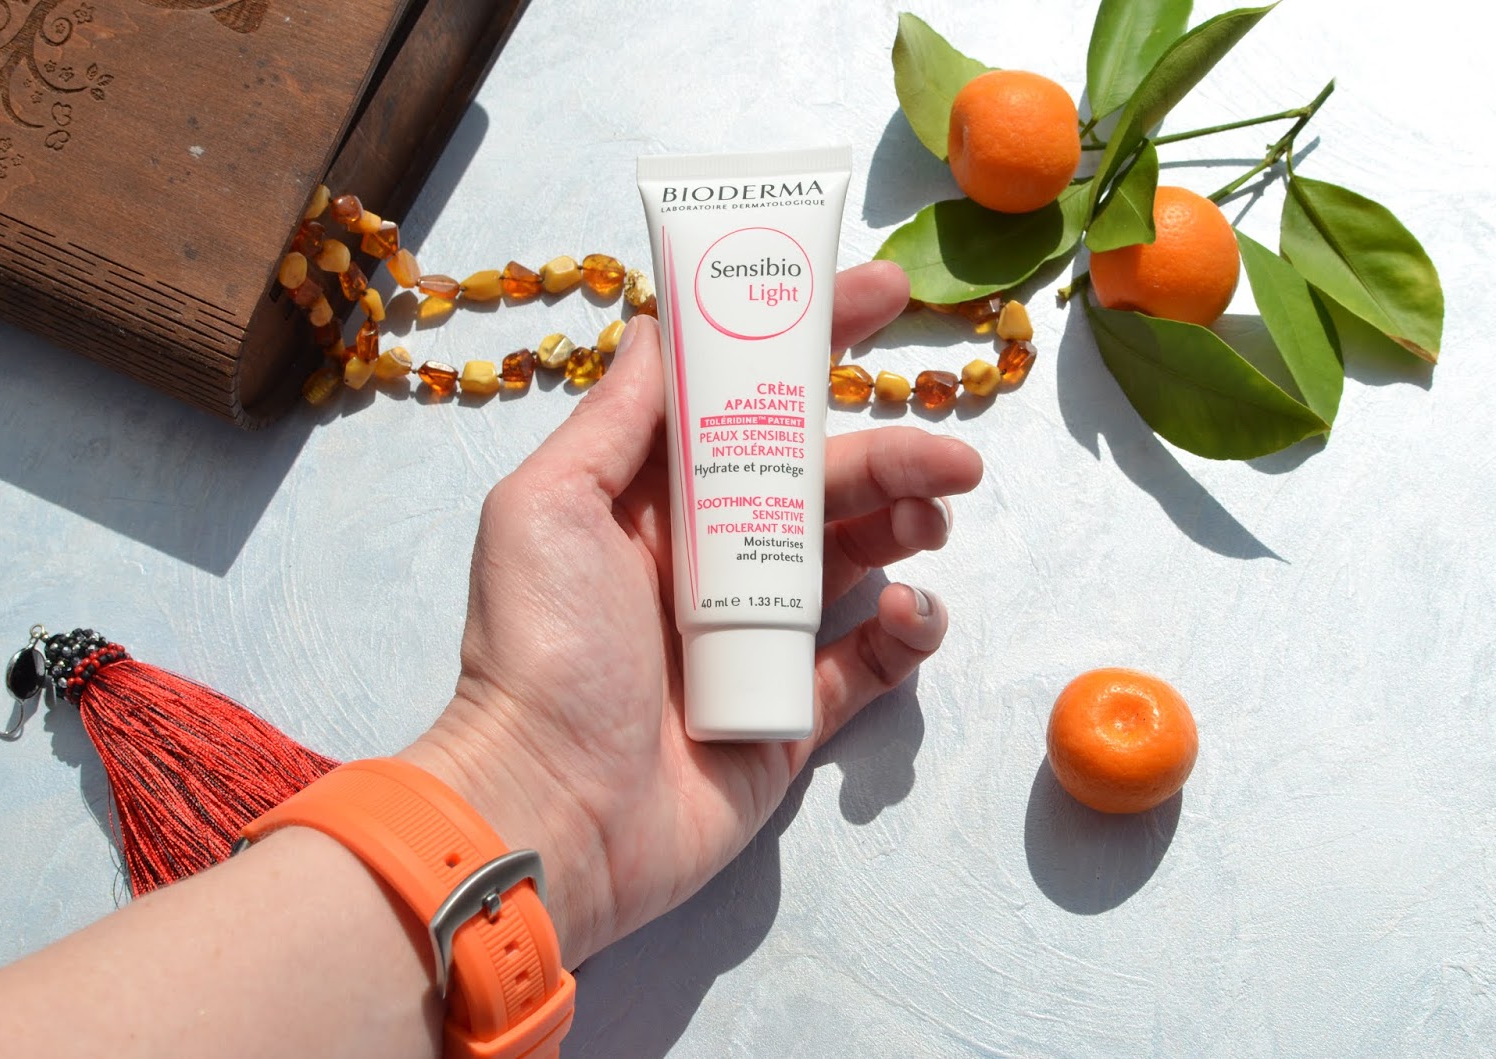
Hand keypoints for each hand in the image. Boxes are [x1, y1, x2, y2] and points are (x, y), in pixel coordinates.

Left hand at [401, 261, 983, 967]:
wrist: (550, 814)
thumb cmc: (542, 650)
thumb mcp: (550, 508)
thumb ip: (617, 419)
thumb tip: (661, 322)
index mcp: (654, 502)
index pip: (745, 405)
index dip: (812, 345)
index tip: (883, 296)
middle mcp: (710, 560)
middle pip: (821, 484)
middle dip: (892, 456)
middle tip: (954, 458)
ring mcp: (757, 638)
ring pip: (858, 561)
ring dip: (909, 529)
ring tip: (934, 523)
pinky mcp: (792, 716)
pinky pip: (869, 661)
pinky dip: (904, 632)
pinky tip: (907, 615)